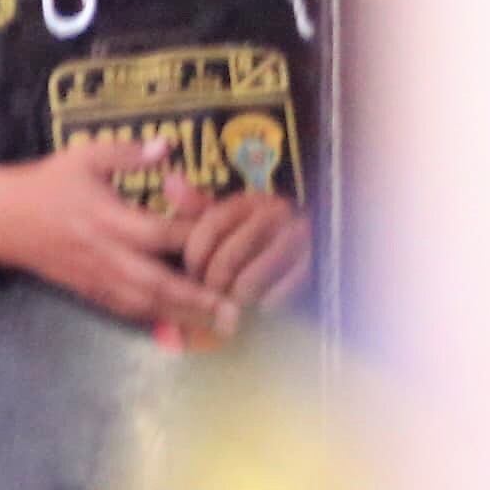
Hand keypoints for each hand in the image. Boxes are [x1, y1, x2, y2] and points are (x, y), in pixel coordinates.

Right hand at [0, 141, 233, 336]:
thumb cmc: (46, 184)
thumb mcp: (83, 157)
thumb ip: (127, 154)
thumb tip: (168, 147)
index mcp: (107, 218)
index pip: (161, 233)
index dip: (197, 238)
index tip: (231, 242)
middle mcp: (106, 253)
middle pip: (158, 281)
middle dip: (198, 298)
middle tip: (236, 311)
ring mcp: (96, 277)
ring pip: (145, 303)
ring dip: (183, 316)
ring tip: (219, 326)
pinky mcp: (88, 290)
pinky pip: (125, 310)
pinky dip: (155, 320)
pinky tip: (181, 327)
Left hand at [181, 188, 312, 318]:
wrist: (308, 260)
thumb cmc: (252, 243)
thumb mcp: (225, 223)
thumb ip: (196, 209)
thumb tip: (171, 182)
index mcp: (250, 200)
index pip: (211, 226)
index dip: (195, 256)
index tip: (191, 274)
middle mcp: (278, 212)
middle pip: (227, 257)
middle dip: (212, 283)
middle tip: (210, 296)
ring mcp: (301, 238)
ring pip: (250, 279)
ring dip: (235, 298)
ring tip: (231, 304)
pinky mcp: (317, 265)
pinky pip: (278, 294)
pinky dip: (263, 305)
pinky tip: (259, 306)